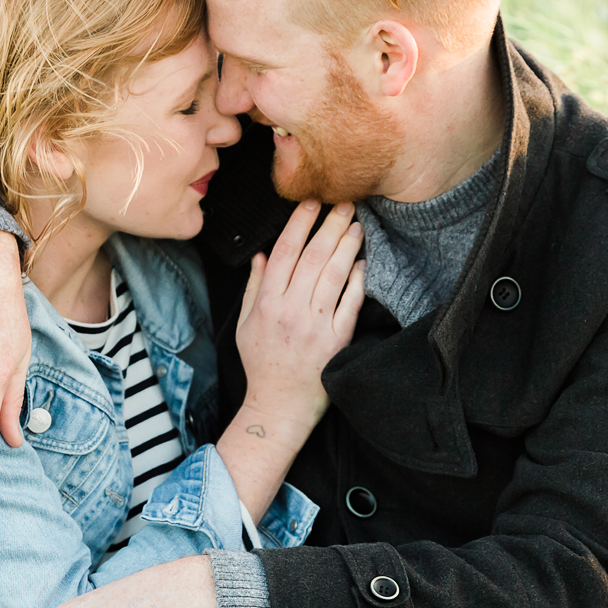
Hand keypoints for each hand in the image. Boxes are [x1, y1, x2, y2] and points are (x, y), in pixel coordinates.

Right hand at [214, 201, 365, 518]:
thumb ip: (254, 286)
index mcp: (266, 303)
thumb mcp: (244, 323)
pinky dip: (357, 280)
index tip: (311, 202)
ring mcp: (316, 325)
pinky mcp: (337, 340)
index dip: (299, 223)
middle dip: (330, 225)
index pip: (284, 252)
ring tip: (357, 225)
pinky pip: (350, 303)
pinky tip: (363, 262)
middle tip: (345, 202)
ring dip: (347, 245)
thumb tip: (261, 254)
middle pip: (314, 257)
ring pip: (334, 274)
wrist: (280, 405)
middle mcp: (291, 310)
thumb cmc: (261, 363)